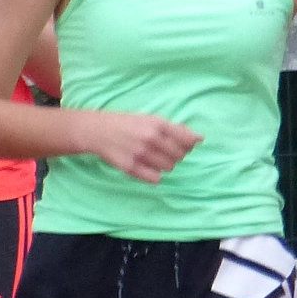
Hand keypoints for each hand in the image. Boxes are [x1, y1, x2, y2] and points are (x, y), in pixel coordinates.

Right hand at [86, 111, 200, 183]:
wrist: (97, 131)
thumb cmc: (127, 124)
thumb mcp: (150, 119)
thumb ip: (173, 128)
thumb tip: (199, 138)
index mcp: (158, 124)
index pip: (187, 140)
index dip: (189, 145)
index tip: (184, 145)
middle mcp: (151, 138)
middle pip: (180, 156)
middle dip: (176, 155)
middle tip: (163, 151)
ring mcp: (141, 154)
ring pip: (169, 168)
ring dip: (165, 165)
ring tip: (153, 158)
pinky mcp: (130, 167)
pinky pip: (155, 178)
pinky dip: (154, 175)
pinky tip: (146, 167)